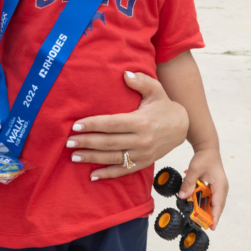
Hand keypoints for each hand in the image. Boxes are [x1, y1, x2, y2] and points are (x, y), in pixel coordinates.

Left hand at [66, 71, 188, 180]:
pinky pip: (123, 171)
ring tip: (74, 156)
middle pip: (109, 142)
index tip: (76, 125)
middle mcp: (141, 140)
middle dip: (87, 142)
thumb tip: (125, 74)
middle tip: (68, 141)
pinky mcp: (143, 163)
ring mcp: (142, 154)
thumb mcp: (156, 89)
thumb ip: (141, 81)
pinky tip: (92, 176)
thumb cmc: (164, 105)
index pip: (112, 124)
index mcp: (142, 121)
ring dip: (92, 158)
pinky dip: (108, 174)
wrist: (182, 127)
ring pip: (113, 158)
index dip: (93, 124)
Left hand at [177, 148, 227, 229]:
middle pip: (217, 206)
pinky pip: (210, 197)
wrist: (207, 147)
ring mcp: (219, 187)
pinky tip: (197, 205)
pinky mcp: (214, 185)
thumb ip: (189, 183)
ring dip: (206, 209)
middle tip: (202, 225)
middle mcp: (222, 188)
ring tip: (199, 218)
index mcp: (220, 186)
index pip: (218, 205)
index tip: (211, 227)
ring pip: (213, 202)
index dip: (215, 217)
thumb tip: (182, 196)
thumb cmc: (204, 157)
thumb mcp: (194, 169)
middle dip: (210, 216)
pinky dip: (204, 201)